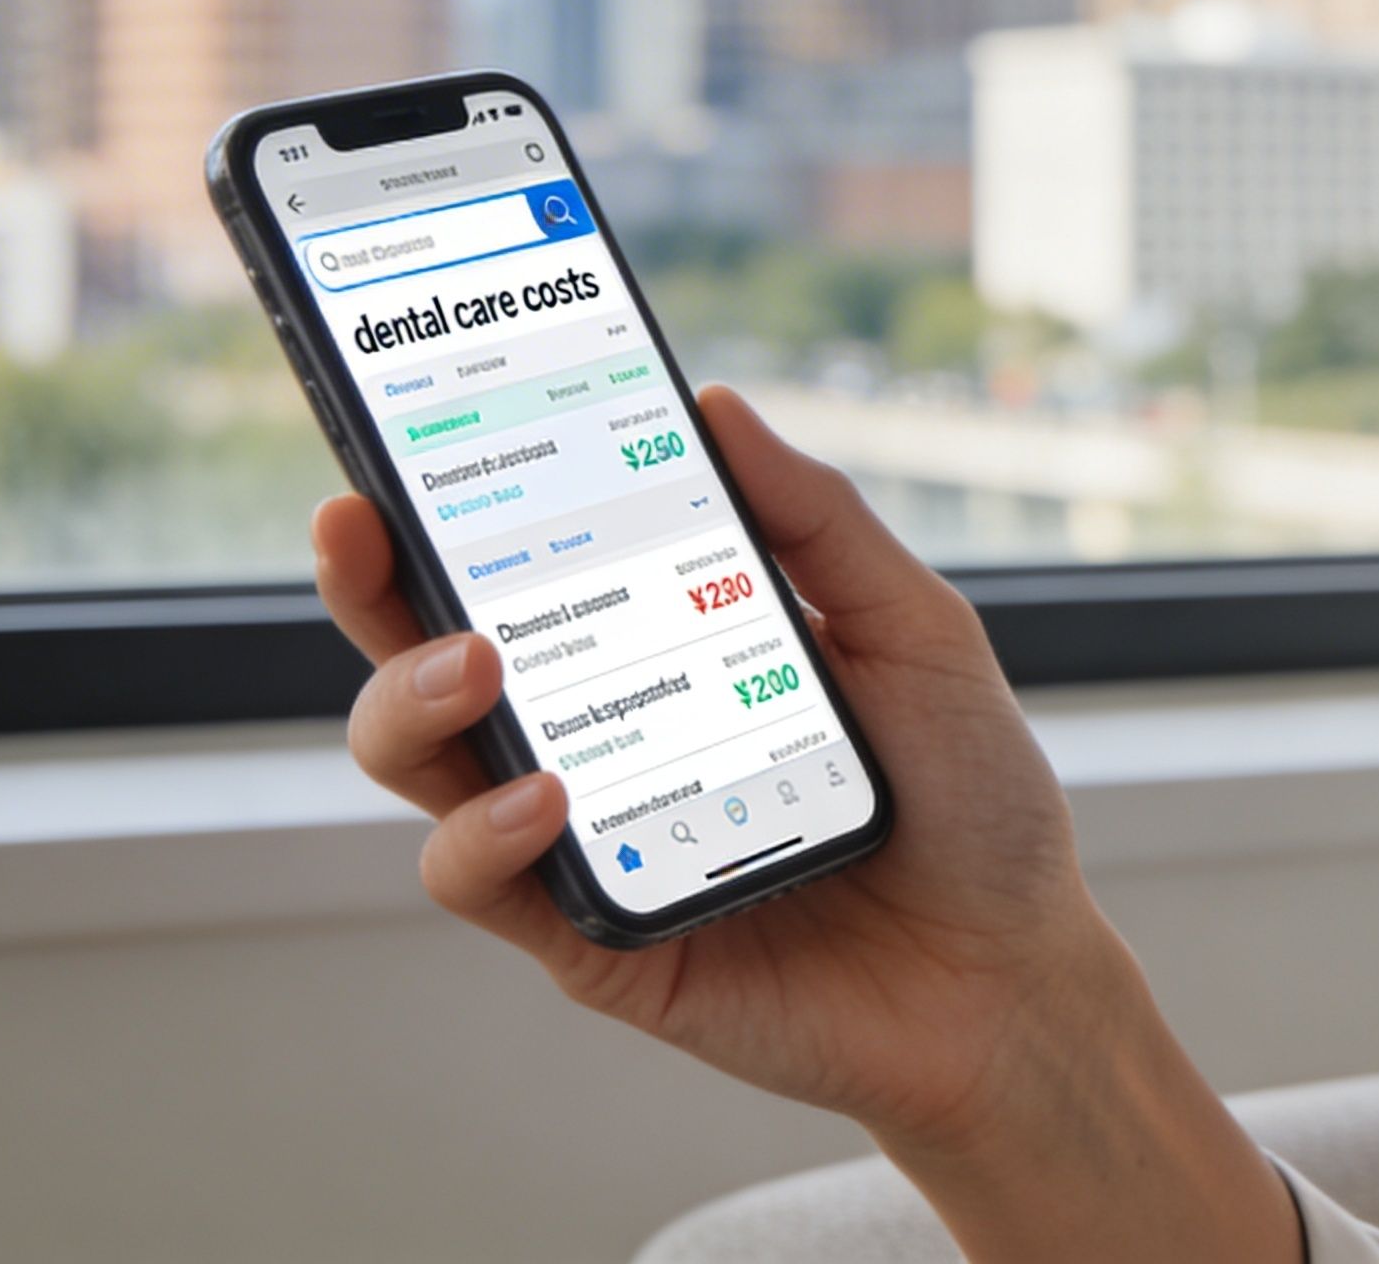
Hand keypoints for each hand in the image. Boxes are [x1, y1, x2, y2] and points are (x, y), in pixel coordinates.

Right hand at [317, 386, 1293, 1257]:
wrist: (1012, 973)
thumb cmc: (969, 799)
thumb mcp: (913, 629)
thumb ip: (815, 521)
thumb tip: (713, 405)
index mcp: (660, 648)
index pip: (523, 566)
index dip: (441, 505)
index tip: (396, 438)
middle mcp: (599, 736)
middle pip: (431, 655)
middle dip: (372, 587)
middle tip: (366, 526)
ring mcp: (583, 838)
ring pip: (423, 766)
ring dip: (410, 703)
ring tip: (474, 663)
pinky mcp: (590, 937)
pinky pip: (484, 884)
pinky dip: (484, 833)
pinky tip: (547, 796)